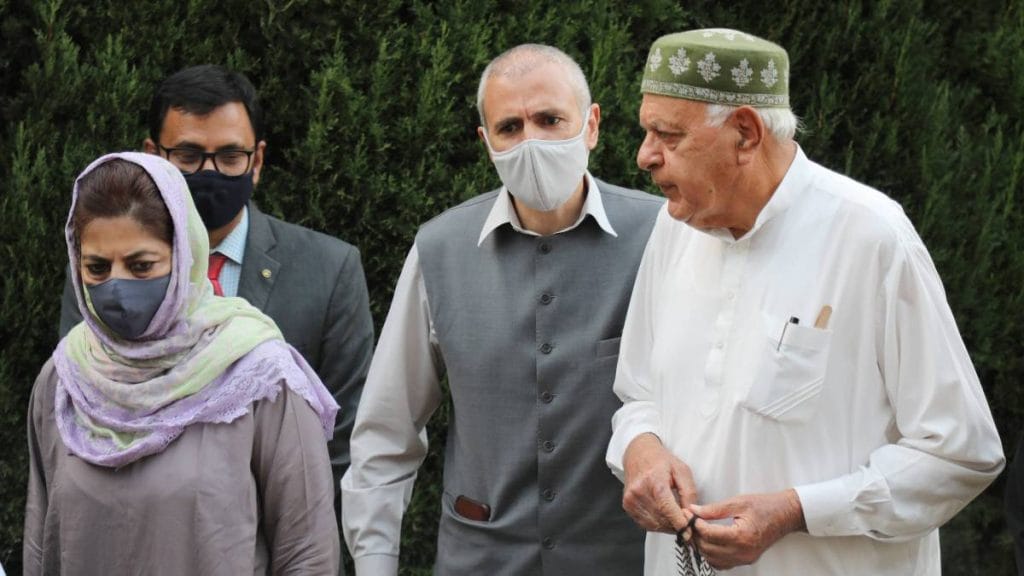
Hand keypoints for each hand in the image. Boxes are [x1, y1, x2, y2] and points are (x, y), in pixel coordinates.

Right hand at [622, 433, 695, 533]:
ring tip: (676, 521)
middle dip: (676, 526)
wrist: (638, 454)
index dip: (679, 523)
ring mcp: (631, 500)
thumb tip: (691, 515)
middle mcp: (639, 492)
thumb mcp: (682, 471)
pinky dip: (657, 524)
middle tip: (687, 526)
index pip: (667, 509)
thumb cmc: (661, 461)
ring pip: (653, 524)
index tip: (689, 532)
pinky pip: (645, 523)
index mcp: (654, 481)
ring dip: (667, 527)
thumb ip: (689, 493)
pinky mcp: (627, 506)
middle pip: (661, 519)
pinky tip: (664, 517)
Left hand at [690, 489, 805, 568]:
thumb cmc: (765, 506)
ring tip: (696, 529)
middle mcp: (743, 552)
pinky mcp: (746, 560)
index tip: (687, 514)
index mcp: (742, 536)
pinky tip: (708, 541)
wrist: (785, 515)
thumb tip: (693, 510)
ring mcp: (745, 559)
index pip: (709, 534)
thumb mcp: (738, 502)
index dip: (694, 524)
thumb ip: (713, 509)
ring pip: (712, 559)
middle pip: (708, 549)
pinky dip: (711, 554)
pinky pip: (722, 563)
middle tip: (688, 520)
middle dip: (694, 535)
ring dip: (701, 545)